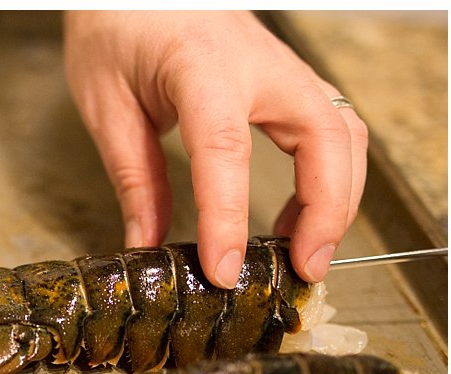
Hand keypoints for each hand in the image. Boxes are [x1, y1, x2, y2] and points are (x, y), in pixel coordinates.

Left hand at [63, 10, 367, 287]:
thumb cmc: (117, 25)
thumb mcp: (105, 103)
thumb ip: (133, 176)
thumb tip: (145, 245)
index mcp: (201, 68)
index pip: (224, 150)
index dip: (228, 218)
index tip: (224, 270)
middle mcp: (259, 65)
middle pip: (325, 139)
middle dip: (326, 212)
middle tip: (302, 272)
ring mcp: (283, 69)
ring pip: (345, 134)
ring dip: (338, 197)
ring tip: (303, 253)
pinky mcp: (289, 79)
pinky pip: (333, 128)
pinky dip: (331, 177)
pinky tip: (296, 216)